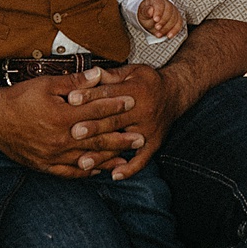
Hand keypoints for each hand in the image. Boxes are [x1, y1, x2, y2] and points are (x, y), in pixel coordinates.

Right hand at [0, 70, 140, 176]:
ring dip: (109, 158)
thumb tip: (99, 74)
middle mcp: (60, 139)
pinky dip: (86, 172)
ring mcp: (53, 156)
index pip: (96, 110)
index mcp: (62, 116)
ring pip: (87, 159)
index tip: (132, 102)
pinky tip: (99, 171)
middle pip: (97, 138)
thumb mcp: (46, 84)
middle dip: (121, 137)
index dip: (116, 105)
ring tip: (127, 156)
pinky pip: (70, 172)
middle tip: (141, 137)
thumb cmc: (19, 99)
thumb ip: (75, 82)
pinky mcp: (45, 166)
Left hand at [65, 62, 181, 179]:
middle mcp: (143, 112)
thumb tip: (89, 74)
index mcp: (136, 91)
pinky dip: (130, 169)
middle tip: (73, 133)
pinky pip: (143, 159)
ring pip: (123, 144)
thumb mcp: (131, 72)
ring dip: (104, 155)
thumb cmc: (147, 82)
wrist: (175, 94)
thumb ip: (110, 75)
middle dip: (93, 127)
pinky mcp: (155, 143)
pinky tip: (114, 175)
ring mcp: (149, 130)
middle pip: (114, 121)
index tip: (70, 99)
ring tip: (84, 162)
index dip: (90, 96)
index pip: (109, 94)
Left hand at [137, 0, 185, 38]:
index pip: (160, 4)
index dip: (158, 12)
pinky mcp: (177, 17)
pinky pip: (179, 23)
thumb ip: (146, 11)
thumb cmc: (146, 13)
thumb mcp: (142, 12)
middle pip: (169, 12)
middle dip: (163, 21)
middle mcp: (167, 3)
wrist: (150, 15)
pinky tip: (169, 36)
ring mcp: (173, 10)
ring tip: (159, 34)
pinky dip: (175, 30)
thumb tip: (150, 11)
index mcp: (157, 0)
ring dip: (167, 28)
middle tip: (157, 28)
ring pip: (174, 18)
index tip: (155, 20)